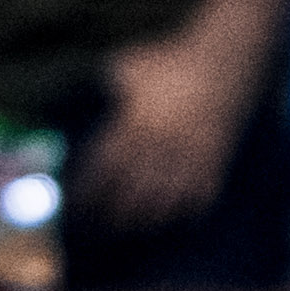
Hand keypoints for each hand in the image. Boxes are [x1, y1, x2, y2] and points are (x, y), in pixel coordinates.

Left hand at [76, 14, 269, 232]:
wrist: (223, 61)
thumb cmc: (168, 63)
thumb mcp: (129, 65)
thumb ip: (101, 87)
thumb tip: (66, 103)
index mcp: (138, 122)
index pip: (104, 168)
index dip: (86, 192)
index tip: (73, 207)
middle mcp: (162, 145)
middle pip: (129, 195)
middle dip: (107, 216)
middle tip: (93, 227)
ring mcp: (190, 158)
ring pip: (160, 204)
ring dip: (139, 222)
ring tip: (123, 229)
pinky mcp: (213, 165)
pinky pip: (194, 202)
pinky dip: (177, 215)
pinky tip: (162, 220)